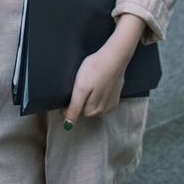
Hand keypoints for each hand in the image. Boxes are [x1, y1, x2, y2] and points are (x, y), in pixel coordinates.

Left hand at [62, 13, 144, 128]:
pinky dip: (98, 96)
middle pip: (85, 111)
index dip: (68, 105)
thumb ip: (75, 107)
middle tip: (77, 86)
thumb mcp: (81, 88)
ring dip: (89, 100)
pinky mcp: (116, 96)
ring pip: (95, 107)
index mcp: (93, 111)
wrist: (115, 57)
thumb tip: (68, 126)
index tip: (67, 93)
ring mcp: (111, 104)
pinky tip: (98, 86)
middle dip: (79, 102)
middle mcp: (103, 111)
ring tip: (87, 84)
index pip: (75, 114)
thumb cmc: (95, 69)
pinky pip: (103, 101)